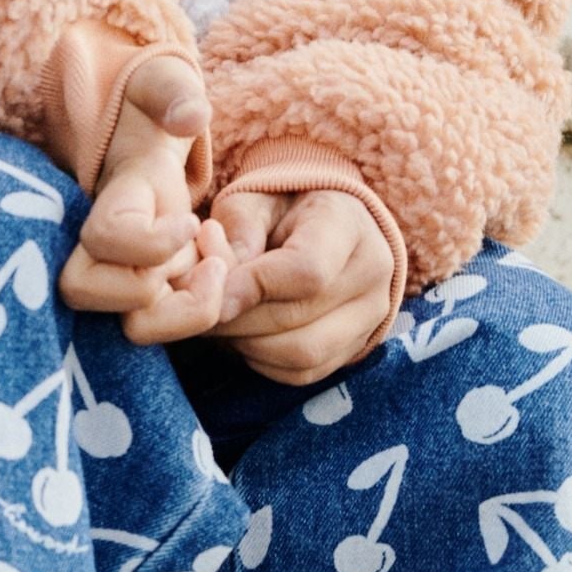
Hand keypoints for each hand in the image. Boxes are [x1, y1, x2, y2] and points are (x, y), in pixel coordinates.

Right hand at [59, 55, 229, 342]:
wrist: (144, 132)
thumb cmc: (154, 109)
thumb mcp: (160, 85)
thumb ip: (173, 93)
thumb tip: (190, 116)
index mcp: (111, 194)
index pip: (104, 238)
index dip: (150, 242)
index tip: (192, 219)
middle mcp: (102, 242)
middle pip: (82, 292)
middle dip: (153, 287)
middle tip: (202, 256)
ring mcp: (121, 269)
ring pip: (128, 327)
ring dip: (185, 309)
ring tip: (215, 268)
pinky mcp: (146, 289)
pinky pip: (162, 327)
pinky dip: (198, 313)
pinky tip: (215, 272)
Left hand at [209, 186, 395, 383]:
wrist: (321, 220)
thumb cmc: (279, 203)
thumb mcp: (252, 199)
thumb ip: (237, 233)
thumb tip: (220, 287)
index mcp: (348, 225)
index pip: (307, 270)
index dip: (252, 285)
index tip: (211, 286)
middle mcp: (371, 275)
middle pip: (301, 318)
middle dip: (239, 318)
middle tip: (200, 306)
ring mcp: (370, 317)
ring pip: (303, 354)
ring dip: (247, 344)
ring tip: (218, 318)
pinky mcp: (355, 347)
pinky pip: (305, 372)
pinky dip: (263, 361)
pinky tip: (241, 334)